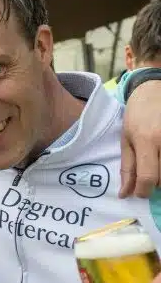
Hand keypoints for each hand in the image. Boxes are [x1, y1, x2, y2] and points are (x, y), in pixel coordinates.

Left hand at [120, 79, 160, 197]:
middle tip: (149, 175)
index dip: (143, 191)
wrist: (155, 89)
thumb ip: (127, 168)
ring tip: (156, 163)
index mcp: (147, 140)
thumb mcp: (126, 140)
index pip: (148, 177)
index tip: (140, 193)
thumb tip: (125, 194)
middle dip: (156, 184)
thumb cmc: (137, 115)